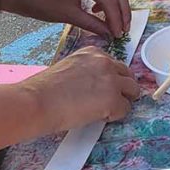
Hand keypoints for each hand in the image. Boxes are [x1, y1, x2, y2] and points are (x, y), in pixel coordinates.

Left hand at [4, 0, 130, 37]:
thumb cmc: (39, 2)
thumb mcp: (67, 15)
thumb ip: (92, 23)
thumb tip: (110, 34)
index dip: (116, 17)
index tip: (119, 33)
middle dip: (122, 10)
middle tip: (125, 28)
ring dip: (117, 5)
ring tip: (118, 23)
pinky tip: (100, 11)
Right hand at [20, 47, 140, 131]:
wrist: (36, 102)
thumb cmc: (43, 90)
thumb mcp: (68, 68)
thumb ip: (87, 72)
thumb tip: (96, 86)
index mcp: (93, 53)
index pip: (115, 65)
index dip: (111, 79)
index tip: (102, 89)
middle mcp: (105, 62)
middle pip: (128, 76)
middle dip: (122, 89)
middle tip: (110, 102)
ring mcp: (111, 80)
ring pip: (133, 91)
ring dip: (122, 102)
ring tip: (105, 111)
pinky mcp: (113, 100)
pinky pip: (125, 109)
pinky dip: (115, 116)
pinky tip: (98, 117)